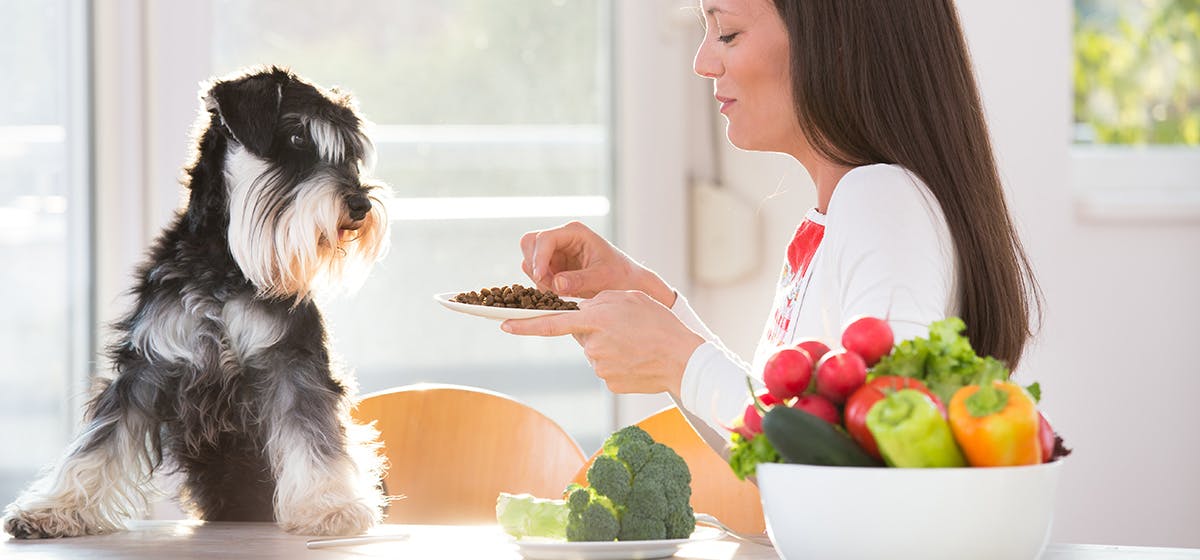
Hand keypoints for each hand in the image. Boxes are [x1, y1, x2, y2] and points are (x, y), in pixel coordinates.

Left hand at [501, 290, 704, 395]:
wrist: (683, 360)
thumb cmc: (659, 324)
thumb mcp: (629, 298)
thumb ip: (599, 301)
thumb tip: (582, 313)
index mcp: (596, 319)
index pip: (552, 322)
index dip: (525, 324)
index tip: (503, 323)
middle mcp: (593, 345)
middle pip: (582, 336)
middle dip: (596, 330)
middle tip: (625, 329)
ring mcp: (600, 366)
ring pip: (595, 352)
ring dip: (609, 346)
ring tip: (635, 344)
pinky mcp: (610, 383)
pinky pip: (607, 368)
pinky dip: (619, 363)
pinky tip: (637, 359)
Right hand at [519, 221, 674, 306]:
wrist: (628, 284)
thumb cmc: (620, 276)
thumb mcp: (602, 278)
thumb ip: (579, 280)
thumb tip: (556, 284)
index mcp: (575, 232)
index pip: (545, 238)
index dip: (539, 257)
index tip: (540, 277)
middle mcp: (562, 238)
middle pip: (530, 243)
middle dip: (535, 266)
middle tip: (550, 287)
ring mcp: (556, 251)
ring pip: (530, 259)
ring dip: (539, 277)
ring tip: (560, 292)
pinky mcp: (554, 265)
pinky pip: (536, 273)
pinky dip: (543, 284)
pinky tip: (561, 293)